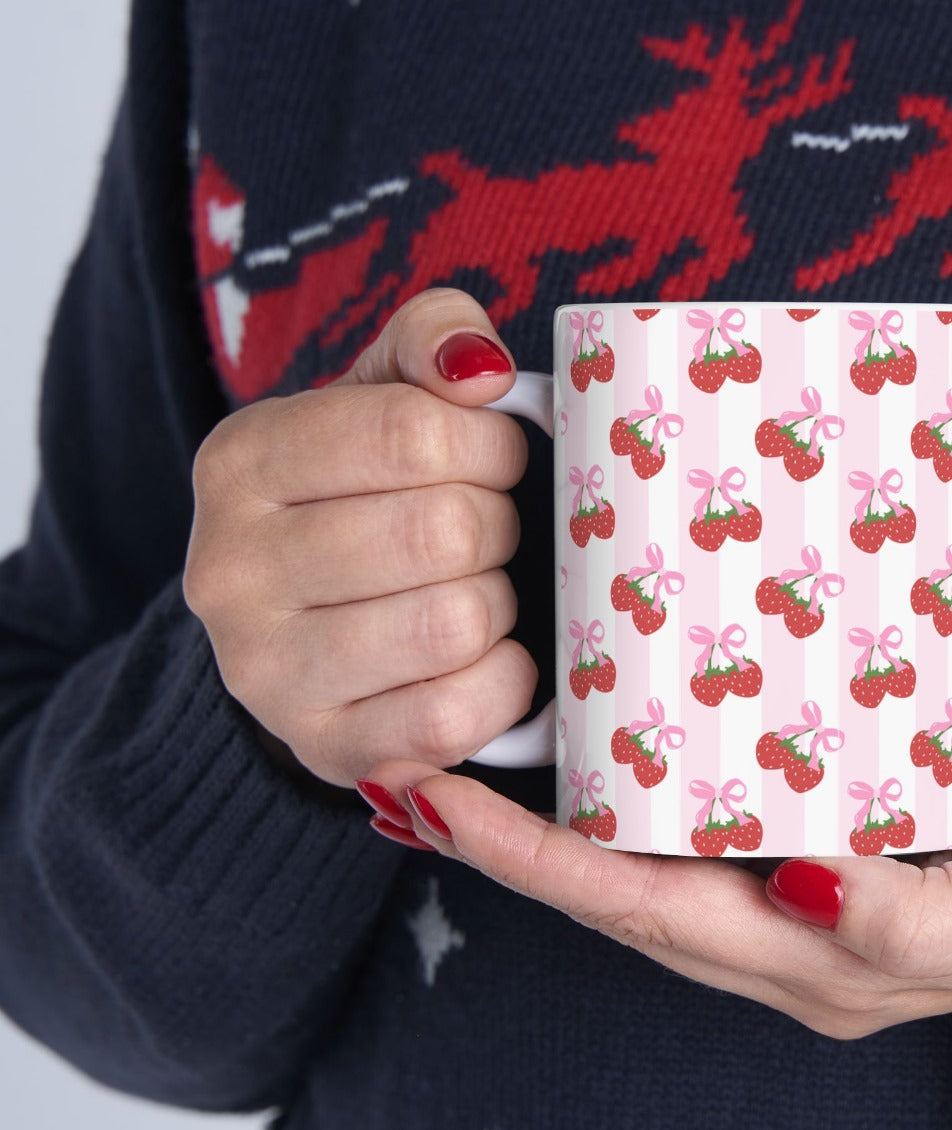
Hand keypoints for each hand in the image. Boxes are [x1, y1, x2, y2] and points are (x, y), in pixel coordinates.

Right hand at [183, 289, 535, 785]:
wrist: (305, 628)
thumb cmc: (362, 497)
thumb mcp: (380, 395)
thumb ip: (431, 340)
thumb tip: (481, 370)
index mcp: (241, 462)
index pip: (413, 433)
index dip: (490, 446)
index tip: (496, 459)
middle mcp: (230, 571)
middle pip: (442, 532)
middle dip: (498, 526)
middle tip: (488, 532)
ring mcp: (267, 673)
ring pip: (454, 624)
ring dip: (498, 604)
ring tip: (476, 590)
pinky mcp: (326, 749)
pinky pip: (453, 717)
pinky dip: (502, 682)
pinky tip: (486, 658)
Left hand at [362, 733, 951, 1036]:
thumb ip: (915, 921)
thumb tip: (802, 890)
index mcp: (826, 962)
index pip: (644, 913)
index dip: (534, 865)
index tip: (437, 801)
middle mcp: (794, 934)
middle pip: (621, 893)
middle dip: (510, 844)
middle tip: (417, 765)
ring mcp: (807, 890)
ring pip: (652, 861)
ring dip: (558, 820)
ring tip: (477, 753)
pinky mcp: (832, 836)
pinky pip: (706, 821)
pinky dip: (636, 791)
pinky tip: (605, 742)